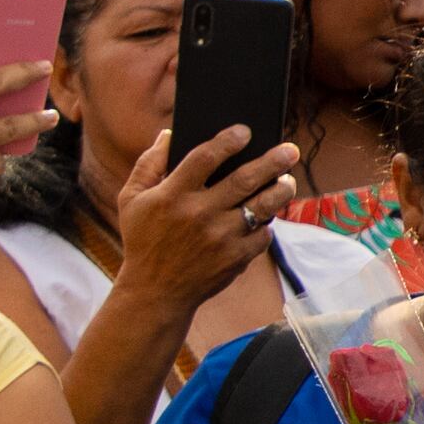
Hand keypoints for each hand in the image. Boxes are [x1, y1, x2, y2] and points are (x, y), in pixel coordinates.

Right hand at [113, 119, 306, 314]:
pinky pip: (262, 235)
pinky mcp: (235, 259)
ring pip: (262, 207)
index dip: (227, 140)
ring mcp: (220, 238)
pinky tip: (269, 214)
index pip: (205, 157)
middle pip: (244, 179)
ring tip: (288, 180)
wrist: (154, 292)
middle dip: (272, 161)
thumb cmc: (143, 239)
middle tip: (291, 150)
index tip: (245, 131)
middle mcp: (199, 214)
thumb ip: (149, 163)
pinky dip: (268, 223)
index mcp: (172, 195)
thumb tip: (169, 133)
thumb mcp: (132, 199)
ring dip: (281, 190)